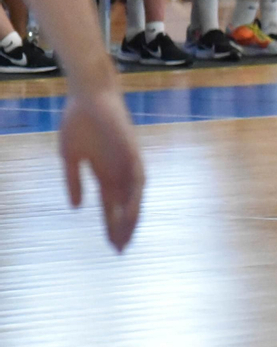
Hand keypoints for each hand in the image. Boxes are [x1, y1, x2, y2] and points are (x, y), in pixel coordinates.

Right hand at [59, 88, 143, 251]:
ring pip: (133, 197)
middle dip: (122, 227)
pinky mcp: (132, 152)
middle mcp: (119, 171)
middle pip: (123, 206)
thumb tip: (76, 207)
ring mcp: (127, 162)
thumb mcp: (70, 157)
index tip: (111, 244)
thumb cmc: (78, 122)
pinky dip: (135, 196)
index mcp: (104, 173)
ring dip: (131, 217)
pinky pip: (137, 179)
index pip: (110, 206)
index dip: (110, 224)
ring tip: (125, 237)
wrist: (89, 96)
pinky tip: (131, 212)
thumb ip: (73, 181)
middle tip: (120, 250)